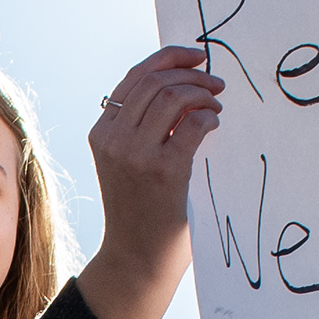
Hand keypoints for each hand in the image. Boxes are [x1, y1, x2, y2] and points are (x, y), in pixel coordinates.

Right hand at [75, 45, 224, 318]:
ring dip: (203, 94)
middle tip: (217, 85)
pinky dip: (209, 117)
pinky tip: (215, 126)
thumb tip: (181, 84)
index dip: (170, 58)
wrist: (136, 261)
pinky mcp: (163, 171)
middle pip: (157, 81)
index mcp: (101, 133)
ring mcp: (135, 155)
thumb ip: (143, 127)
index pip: (136, 77)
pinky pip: (192, 123)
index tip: (197, 57)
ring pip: (173, 96)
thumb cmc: (141, 212)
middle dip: (193, 74)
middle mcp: (113, 140)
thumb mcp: (127, 163)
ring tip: (217, 107)